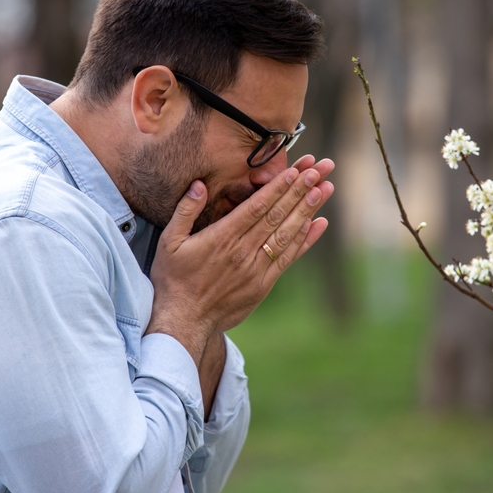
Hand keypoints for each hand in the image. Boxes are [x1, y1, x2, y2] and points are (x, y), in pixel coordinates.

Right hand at [146, 156, 333, 364]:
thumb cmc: (174, 279)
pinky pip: (288, 258)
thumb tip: (199, 185)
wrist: (184, 321)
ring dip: (307, 211)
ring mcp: (256, 269)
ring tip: (324, 190)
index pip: (257, 206)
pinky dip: (304, 241)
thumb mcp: (169, 241)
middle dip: (299, 191)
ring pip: (287, 234)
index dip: (278, 187)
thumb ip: (185, 211)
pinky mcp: (263, 284)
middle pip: (277, 215)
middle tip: (318, 171)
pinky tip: (317, 224)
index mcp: (222, 237)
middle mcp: (243, 251)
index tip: (296, 170)